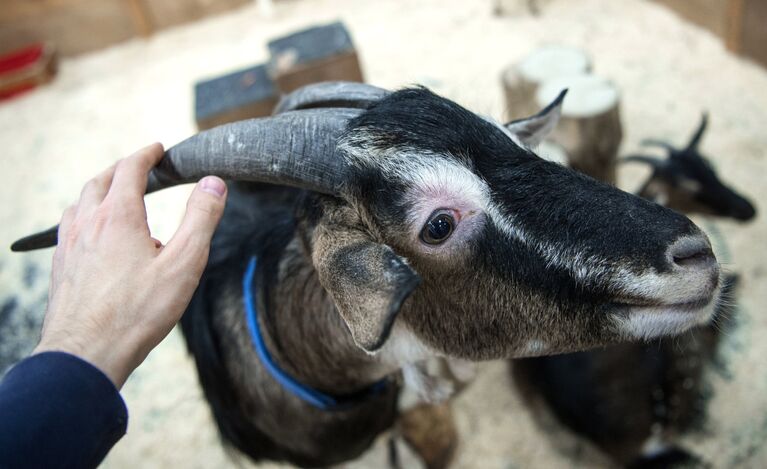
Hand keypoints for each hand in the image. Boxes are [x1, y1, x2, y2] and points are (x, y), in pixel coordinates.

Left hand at [33, 143, 226, 387]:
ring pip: (80, 203)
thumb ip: (200, 219)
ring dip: (100, 191)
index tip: (158, 149)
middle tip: (140, 168)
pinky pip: (70, 228)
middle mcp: (88, 224)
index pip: (130, 170)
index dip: (146, 155)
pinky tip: (95, 237)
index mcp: (118, 217)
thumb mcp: (184, 264)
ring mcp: (69, 246)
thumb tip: (214, 182)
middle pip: (100, 181)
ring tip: (116, 198)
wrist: (86, 353)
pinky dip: (85, 217)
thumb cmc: (138, 312)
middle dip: (121, 169)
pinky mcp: (61, 267)